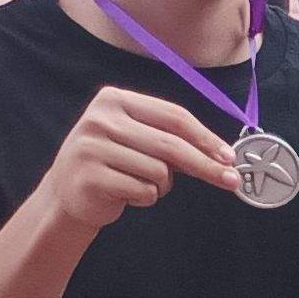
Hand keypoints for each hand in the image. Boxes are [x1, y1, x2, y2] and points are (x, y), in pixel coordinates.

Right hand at [36, 86, 240, 233]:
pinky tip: (126, 193)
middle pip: (171, 144)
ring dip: (162, 186)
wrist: (67, 193)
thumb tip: (222, 157)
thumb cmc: (113, 164)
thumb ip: (172, 141)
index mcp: (114, 100)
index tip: (229, 156)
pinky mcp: (91, 177)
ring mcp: (92, 147)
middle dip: (206, 166)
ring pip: (159, 171)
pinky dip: (145, 197)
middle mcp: (100, 118)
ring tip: (139, 183)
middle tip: (231, 181)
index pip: (173, 116)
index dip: (206, 137)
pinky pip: (143, 191)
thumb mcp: (137, 140)